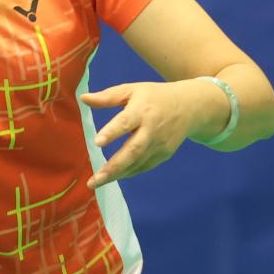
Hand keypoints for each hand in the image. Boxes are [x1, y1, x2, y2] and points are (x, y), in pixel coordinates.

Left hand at [80, 79, 222, 188]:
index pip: (125, 122)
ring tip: (96, 183)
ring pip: (137, 163)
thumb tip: (83, 99)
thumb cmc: (154, 96)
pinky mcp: (164, 154)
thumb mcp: (132, 90)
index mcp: (142, 111)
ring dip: (117, 174)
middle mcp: (152, 130)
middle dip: (113, 167)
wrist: (190, 107)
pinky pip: (144, 166)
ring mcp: (160, 145)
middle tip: (94, 179)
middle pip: (132, 150)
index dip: (112, 132)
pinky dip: (129, 173)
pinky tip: (113, 177)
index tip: (97, 142)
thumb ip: (108, 96)